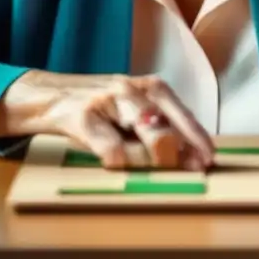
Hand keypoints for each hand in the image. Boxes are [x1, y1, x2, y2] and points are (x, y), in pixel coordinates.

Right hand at [0, 71, 214, 170]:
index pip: (183, 114)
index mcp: (152, 87)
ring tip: (152, 170)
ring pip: (142, 131)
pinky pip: (109, 146)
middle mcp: (133, 89)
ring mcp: (107, 101)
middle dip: (177, 153)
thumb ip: (161, 128)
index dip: (197, 139)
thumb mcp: (135, 111)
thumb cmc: (101, 108)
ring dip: (151, 158)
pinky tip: (118, 165)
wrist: (50, 96)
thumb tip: (192, 157)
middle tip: (184, 171)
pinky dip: (118, 161)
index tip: (209, 160)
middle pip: (165, 125)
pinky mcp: (82, 117)